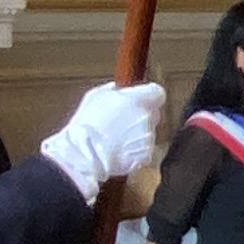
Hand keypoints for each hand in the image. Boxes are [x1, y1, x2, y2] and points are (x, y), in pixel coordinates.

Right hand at [44, 78, 165, 193]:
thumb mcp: (94, 97)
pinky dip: (133, 150)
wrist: (85, 154)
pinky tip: (117, 150)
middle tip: (121, 123)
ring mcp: (148, 138)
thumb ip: (112, 89)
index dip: (149, 96)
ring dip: (135, 134)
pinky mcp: (146, 155)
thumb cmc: (87, 126)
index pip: (158, 93)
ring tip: (115, 138)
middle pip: (152, 114)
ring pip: (147, 133)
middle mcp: (147, 118)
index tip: (142, 100)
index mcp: (137, 100)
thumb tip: (117, 88)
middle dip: (140, 117)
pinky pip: (143, 150)